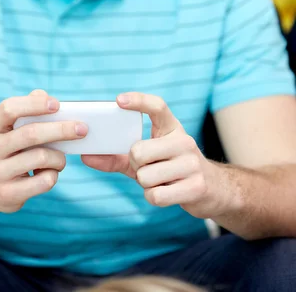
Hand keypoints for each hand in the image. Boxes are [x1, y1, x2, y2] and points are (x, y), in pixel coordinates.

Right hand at [0, 89, 87, 213]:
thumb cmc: (3, 149)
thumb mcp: (5, 128)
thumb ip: (25, 110)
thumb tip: (45, 96)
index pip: (9, 109)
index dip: (34, 104)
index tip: (56, 104)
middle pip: (31, 133)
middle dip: (61, 129)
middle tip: (82, 129)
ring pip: (41, 157)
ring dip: (59, 157)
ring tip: (60, 158)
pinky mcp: (8, 194)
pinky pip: (44, 181)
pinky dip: (54, 175)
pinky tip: (49, 173)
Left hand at [82, 93, 224, 219]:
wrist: (212, 190)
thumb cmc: (170, 170)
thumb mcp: (147, 159)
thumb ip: (117, 157)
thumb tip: (85, 157)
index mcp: (171, 128)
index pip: (157, 106)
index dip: (138, 101)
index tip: (119, 100)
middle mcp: (184, 141)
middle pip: (138, 151)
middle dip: (135, 164)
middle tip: (146, 167)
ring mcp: (192, 163)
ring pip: (145, 176)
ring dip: (146, 184)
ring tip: (161, 181)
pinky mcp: (196, 186)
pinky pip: (156, 195)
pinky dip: (154, 198)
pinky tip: (168, 192)